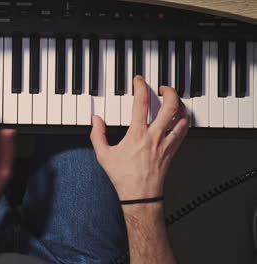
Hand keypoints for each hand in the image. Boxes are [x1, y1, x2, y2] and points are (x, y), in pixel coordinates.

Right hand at [90, 76, 188, 200]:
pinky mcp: (173, 151)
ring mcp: (167, 143)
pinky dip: (184, 120)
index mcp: (137, 134)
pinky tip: (179, 119)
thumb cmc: (123, 177)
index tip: (139, 80)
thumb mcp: (103, 155)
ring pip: (182, 118)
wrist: (141, 195)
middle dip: (169, 91)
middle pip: (171, 106)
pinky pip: (184, 131)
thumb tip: (96, 120)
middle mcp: (155, 136)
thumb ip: (97, 134)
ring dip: (180, 105)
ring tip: (174, 100)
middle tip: (163, 88)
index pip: (141, 103)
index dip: (141, 86)